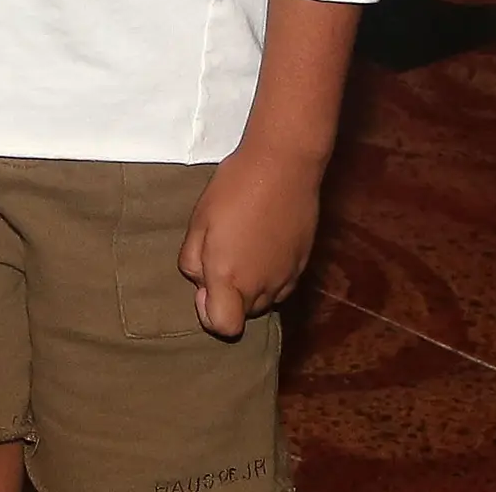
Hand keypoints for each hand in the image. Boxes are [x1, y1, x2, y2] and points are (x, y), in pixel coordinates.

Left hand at [179, 142, 325, 340]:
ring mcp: (286, 278)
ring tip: (242, 246)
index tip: (204, 284)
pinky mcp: (302, 265)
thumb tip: (200, 284)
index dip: (209, 313)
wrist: (283, 167)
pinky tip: (262, 243)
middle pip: (243, 314)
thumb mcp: (198, 223)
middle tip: (220, 255)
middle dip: (228, 295)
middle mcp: (262, 287)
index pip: (223, 327)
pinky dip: (270, 274)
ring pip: (264, 301)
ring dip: (250, 286)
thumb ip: (193, 262)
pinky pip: (282, 285)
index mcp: (231, 279)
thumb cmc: (234, 191)